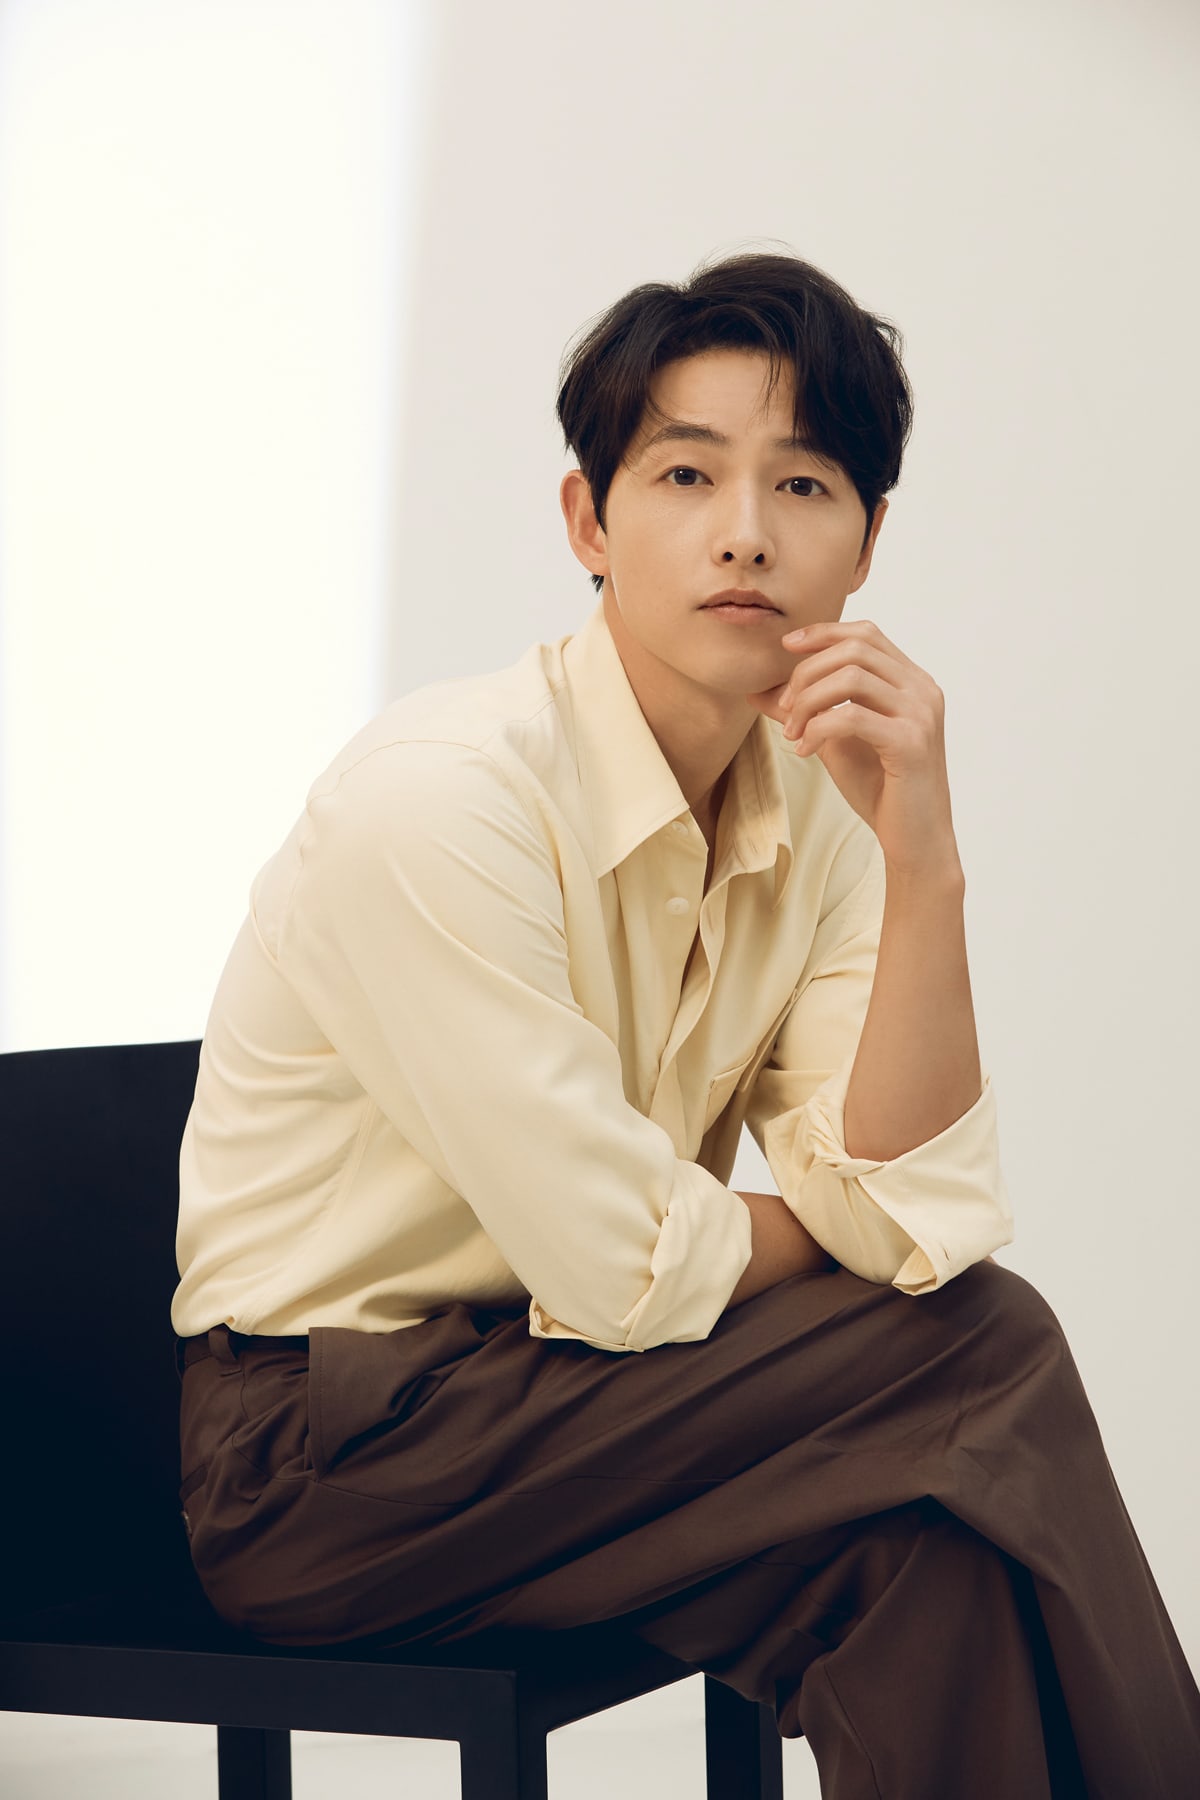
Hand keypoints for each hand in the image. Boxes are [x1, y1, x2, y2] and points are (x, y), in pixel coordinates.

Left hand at [746, 619, 960, 878]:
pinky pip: (852, 716)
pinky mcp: (911, 743)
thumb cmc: (880, 789)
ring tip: (792, 732)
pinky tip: (804, 750)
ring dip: (809, 701)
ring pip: (851, 677)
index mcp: (911, 682)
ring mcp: (921, 714)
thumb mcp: (835, 741)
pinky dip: (818, 729)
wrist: (915, 840)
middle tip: (784, 707)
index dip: (823, 633)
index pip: (866, 634)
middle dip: (807, 672)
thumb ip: (806, 711)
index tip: (786, 647)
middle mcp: (922, 690)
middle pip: (855, 649)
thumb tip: (758, 689)